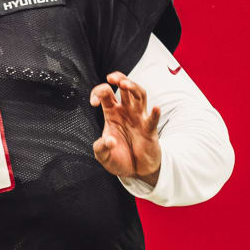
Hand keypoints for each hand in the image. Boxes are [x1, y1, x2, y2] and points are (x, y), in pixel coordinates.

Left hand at [90, 71, 161, 186]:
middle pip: (124, 87)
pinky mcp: (149, 130)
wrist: (136, 171)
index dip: (98, 93)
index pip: (105, 94)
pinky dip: (155, 113)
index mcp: (112, 113)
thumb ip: (101, 148)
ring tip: (125, 84)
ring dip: (133, 88)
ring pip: (139, 96)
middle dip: (118, 78)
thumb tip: (110, 140)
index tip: (93, 102)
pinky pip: (152, 119)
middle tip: (111, 78)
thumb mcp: (103, 156)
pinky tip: (155, 108)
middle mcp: (126, 111)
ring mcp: (139, 118)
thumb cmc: (119, 158)